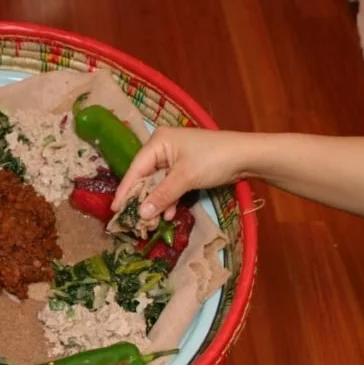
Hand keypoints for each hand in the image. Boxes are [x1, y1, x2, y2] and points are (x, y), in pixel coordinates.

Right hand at [111, 127, 249, 218]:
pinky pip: (170, 185)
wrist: (248, 156)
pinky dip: (170, 199)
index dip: (125, 191)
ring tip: (155, 222)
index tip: (115, 210)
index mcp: (158, 142)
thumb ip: (161, 196)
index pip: (135, 169)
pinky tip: (171, 213)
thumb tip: (141, 214)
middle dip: (143, 199)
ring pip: (158, 184)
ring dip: (158, 202)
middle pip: (145, 177)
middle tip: (136, 220)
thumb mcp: (185, 178)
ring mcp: (174, 158)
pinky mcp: (185, 168)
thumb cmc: (214, 160)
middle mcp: (162, 148)